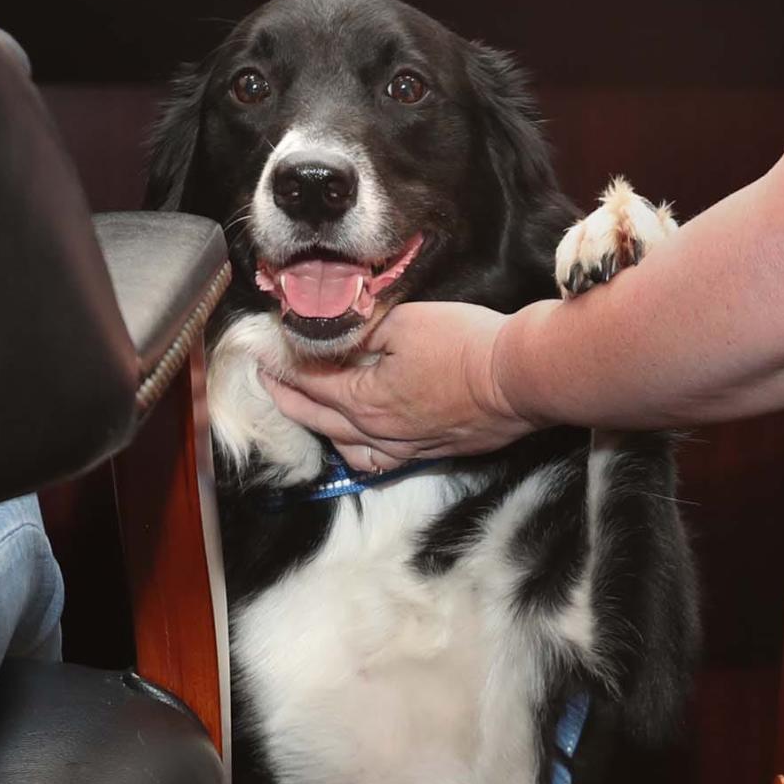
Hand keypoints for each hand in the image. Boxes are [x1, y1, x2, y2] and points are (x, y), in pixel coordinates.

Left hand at [262, 300, 539, 470]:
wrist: (519, 378)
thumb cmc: (465, 345)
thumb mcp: (405, 321)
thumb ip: (364, 331)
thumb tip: (337, 335)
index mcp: (364, 398)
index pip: (310, 383)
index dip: (283, 366)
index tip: (264, 353)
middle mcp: (378, 431)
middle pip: (320, 419)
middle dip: (289, 399)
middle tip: (269, 383)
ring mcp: (405, 447)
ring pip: (348, 448)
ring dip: (322, 431)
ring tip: (309, 416)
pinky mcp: (431, 452)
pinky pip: (381, 462)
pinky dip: (359, 453)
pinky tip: (359, 445)